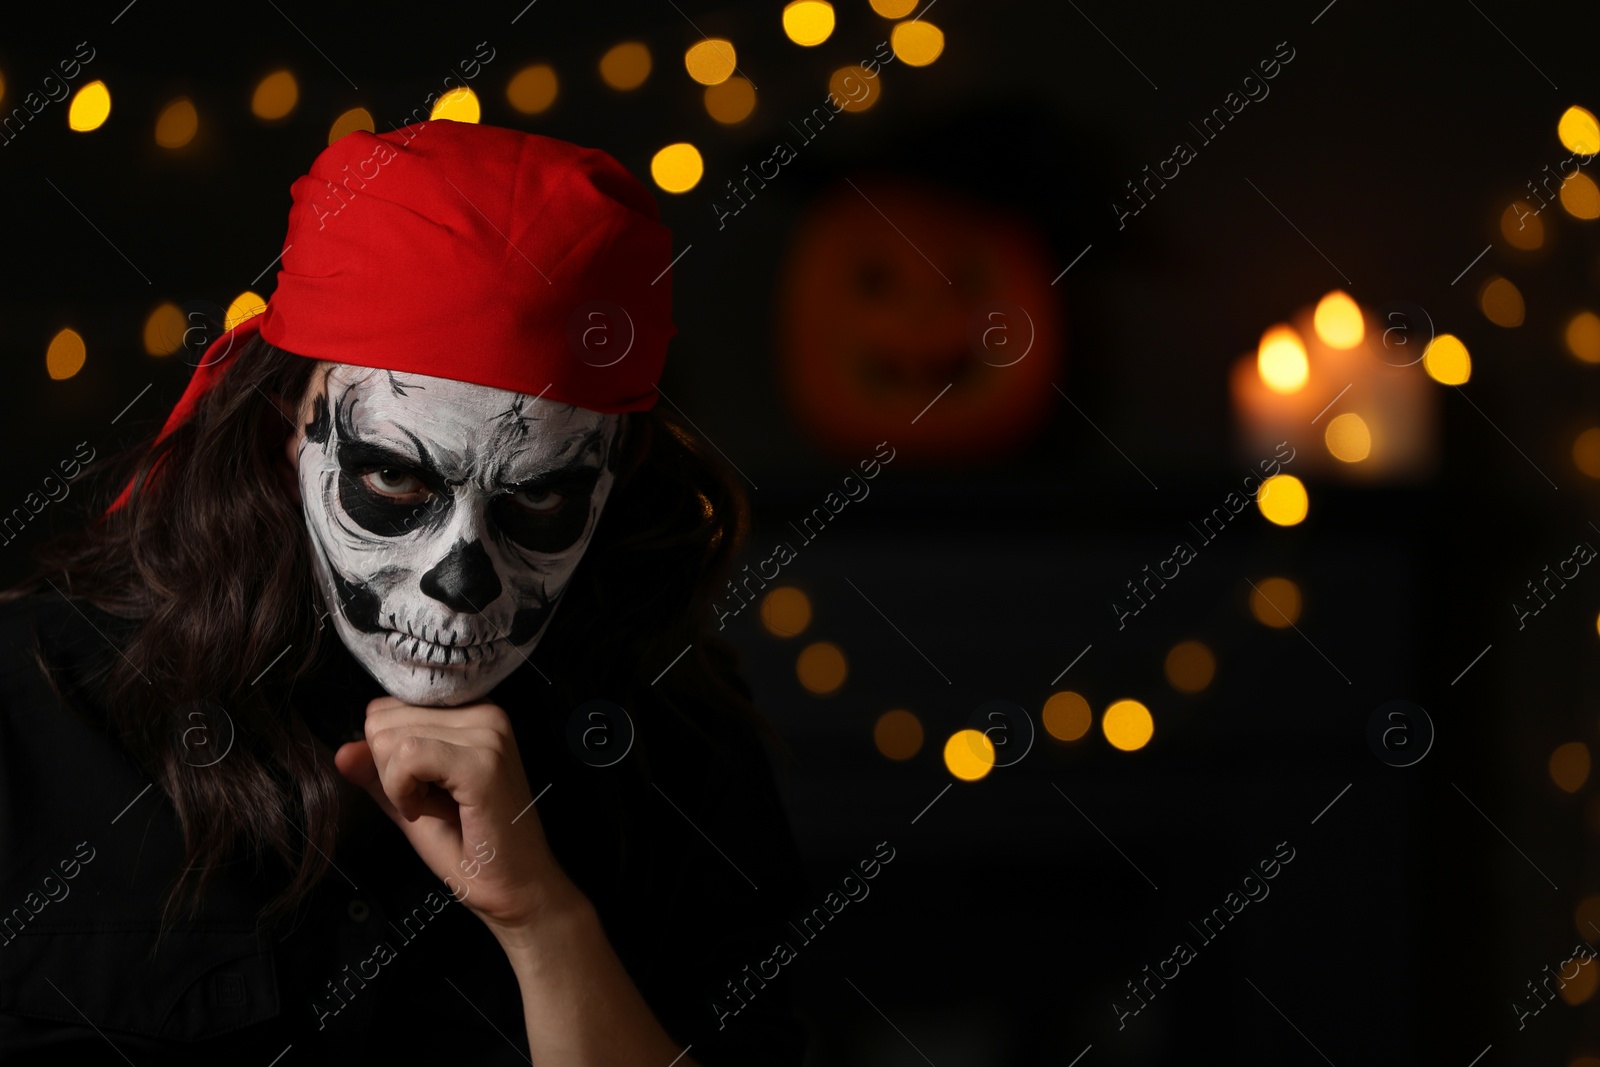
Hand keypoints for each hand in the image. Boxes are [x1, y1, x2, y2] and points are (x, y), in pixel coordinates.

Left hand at [334, 696, 582, 944]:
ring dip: (398, 785)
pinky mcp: (482, 762)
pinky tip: (428, 811)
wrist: (516, 889)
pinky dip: (403, 791)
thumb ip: (377, 774)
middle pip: (381, 721)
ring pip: (389, 739)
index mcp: (471, 713)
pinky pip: (407, 758)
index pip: (387, 709)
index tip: (423, 788)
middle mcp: (484, 712)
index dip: (386, 757)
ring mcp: (487, 734)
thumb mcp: (411, 803)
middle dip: (389, 772)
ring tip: (437, 807)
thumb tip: (342, 752)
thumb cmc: (471, 850)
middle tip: (431, 802)